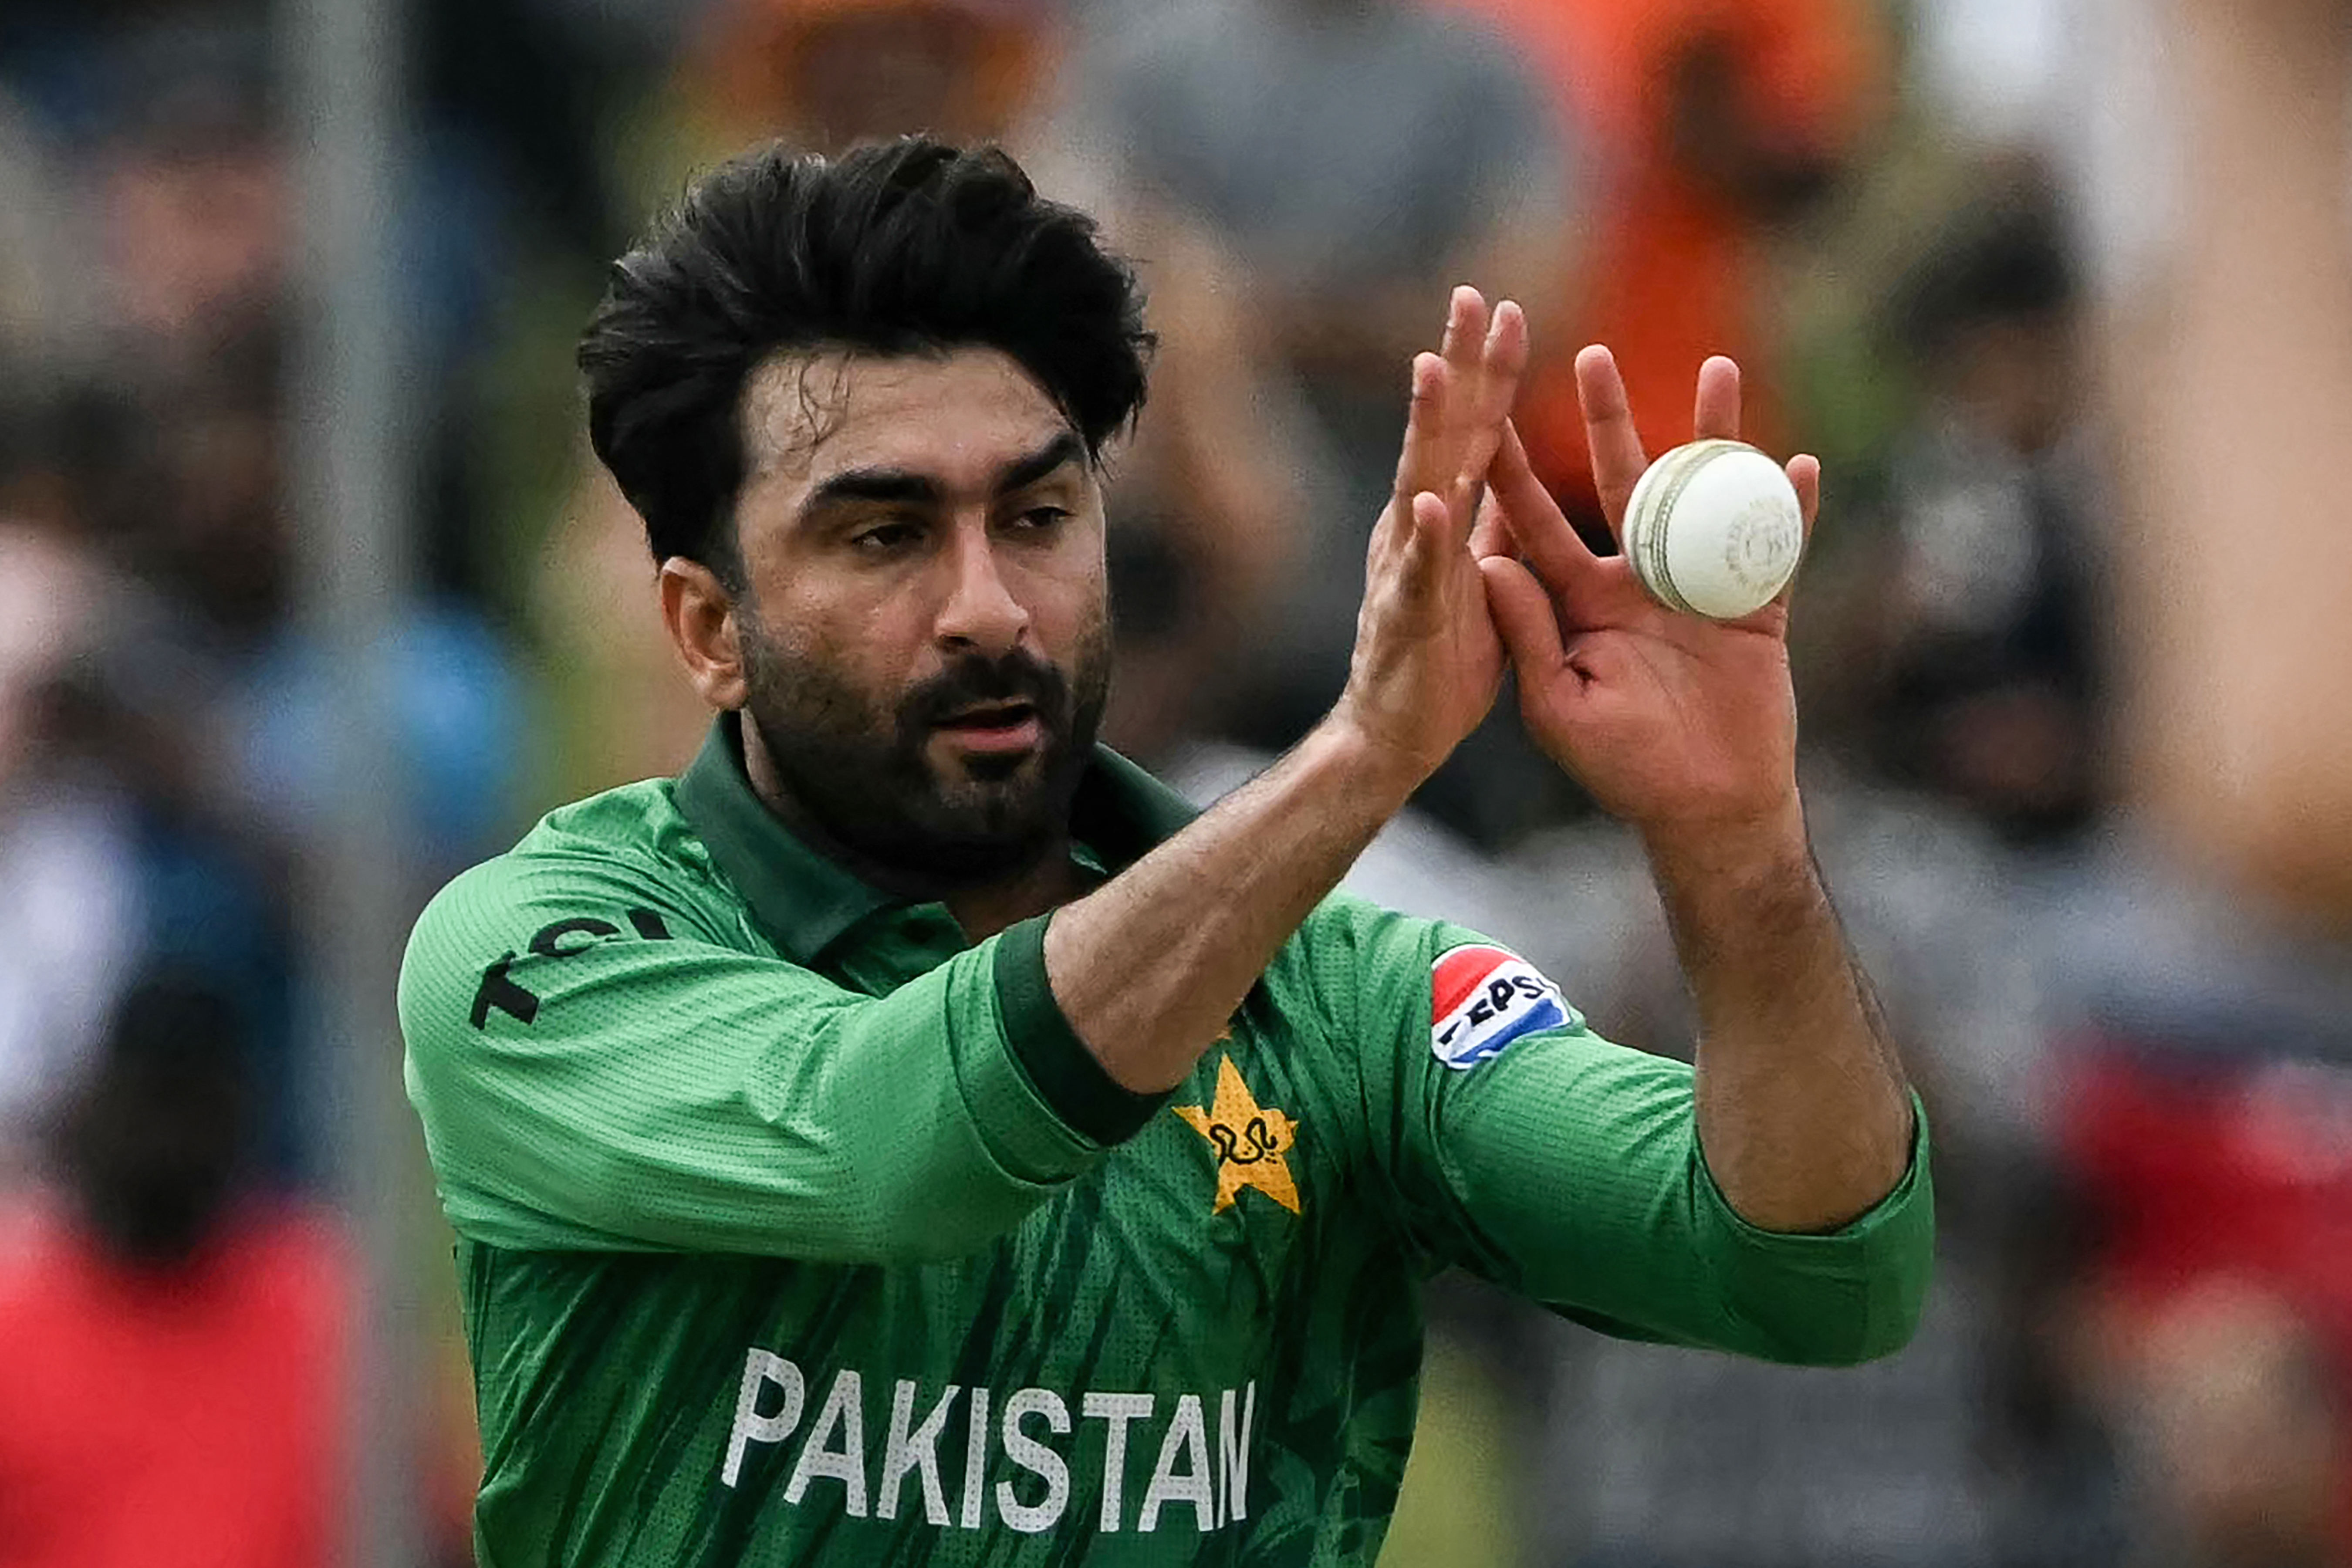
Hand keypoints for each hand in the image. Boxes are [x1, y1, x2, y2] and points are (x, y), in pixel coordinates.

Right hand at [1330, 286, 1528, 786]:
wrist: (1391, 736)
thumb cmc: (1438, 661)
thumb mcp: (1482, 579)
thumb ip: (1489, 526)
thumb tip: (1502, 473)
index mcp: (1443, 518)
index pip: (1472, 430)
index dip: (1487, 371)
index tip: (1504, 307)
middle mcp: (1417, 529)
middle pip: (1444, 435)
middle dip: (1458, 365)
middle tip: (1472, 297)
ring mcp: (1407, 569)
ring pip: (1420, 484)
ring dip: (1425, 427)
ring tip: (1434, 369)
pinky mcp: (1408, 618)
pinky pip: (1420, 575)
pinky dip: (1425, 537)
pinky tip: (1430, 501)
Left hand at [1476, 348, 1819, 849]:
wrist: (1702, 809)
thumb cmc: (1622, 768)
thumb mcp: (1558, 706)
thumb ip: (1527, 635)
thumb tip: (1487, 564)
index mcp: (1580, 600)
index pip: (1537, 523)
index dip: (1514, 471)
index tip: (1488, 414)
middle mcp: (1636, 578)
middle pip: (1621, 481)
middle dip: (1609, 418)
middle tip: (1592, 354)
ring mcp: (1699, 585)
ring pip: (1704, 493)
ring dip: (1713, 433)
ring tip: (1718, 368)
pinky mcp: (1756, 608)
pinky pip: (1776, 549)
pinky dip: (1790, 511)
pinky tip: (1799, 464)